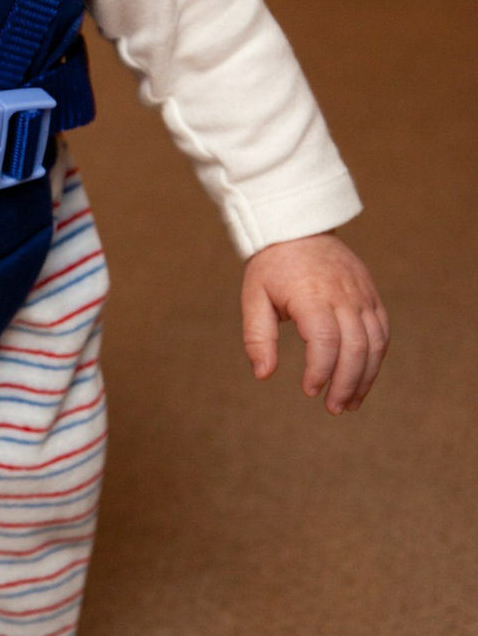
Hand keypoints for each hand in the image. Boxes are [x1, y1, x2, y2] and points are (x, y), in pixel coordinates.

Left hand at [241, 233, 388, 413]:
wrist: (298, 227)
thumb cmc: (272, 266)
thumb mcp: (253, 297)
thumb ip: (257, 337)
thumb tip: (263, 374)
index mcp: (311, 295)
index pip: (325, 341)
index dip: (320, 371)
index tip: (309, 390)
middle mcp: (343, 295)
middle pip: (355, 348)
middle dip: (346, 384)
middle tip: (333, 408)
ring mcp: (361, 295)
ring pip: (375, 343)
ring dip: (366, 377)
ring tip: (350, 403)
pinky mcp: (371, 296)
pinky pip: (382, 331)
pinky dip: (376, 358)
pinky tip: (363, 377)